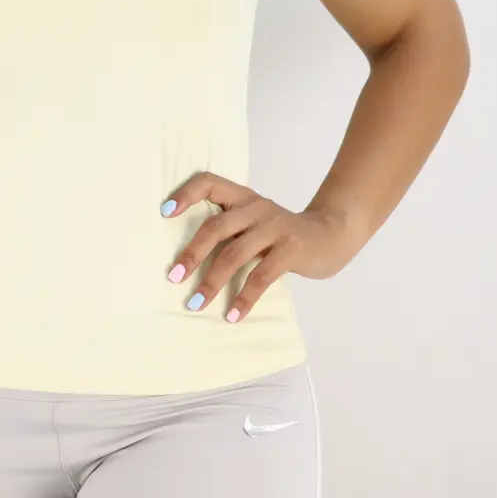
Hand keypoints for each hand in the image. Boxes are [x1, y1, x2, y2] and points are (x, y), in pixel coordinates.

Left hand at [160, 171, 358, 321]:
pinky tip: (232, 315)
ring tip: (195, 304)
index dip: (185, 194)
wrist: (331, 234)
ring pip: (235, 254)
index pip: (208, 182)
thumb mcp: (253, 222)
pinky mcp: (291, 249)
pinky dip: (244, 298)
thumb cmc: (280, 233)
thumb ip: (228, 229)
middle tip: (173, 277)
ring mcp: (275, 227)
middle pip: (216, 227)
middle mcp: (256, 207)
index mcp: (242, 197)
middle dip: (192, 254)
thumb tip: (184, 260)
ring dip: (212, 282)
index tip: (164, 213)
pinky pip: (261, 276)